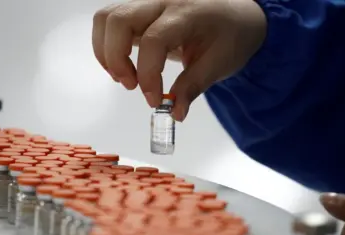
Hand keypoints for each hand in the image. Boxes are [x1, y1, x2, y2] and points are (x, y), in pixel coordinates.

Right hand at [92, 0, 266, 120]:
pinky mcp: (140, 10)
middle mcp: (162, 1)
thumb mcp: (219, 64)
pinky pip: (110, 22)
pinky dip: (107, 46)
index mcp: (187, 13)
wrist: (237, 15)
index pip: (153, 40)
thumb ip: (193, 88)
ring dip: (106, 52)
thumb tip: (175, 114)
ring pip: (107, 18)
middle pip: (118, 20)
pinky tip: (124, 66)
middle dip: (116, 59)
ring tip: (124, 77)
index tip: (154, 101)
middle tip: (131, 86)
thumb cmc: (231, 36)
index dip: (148, 75)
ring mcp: (148, 2)